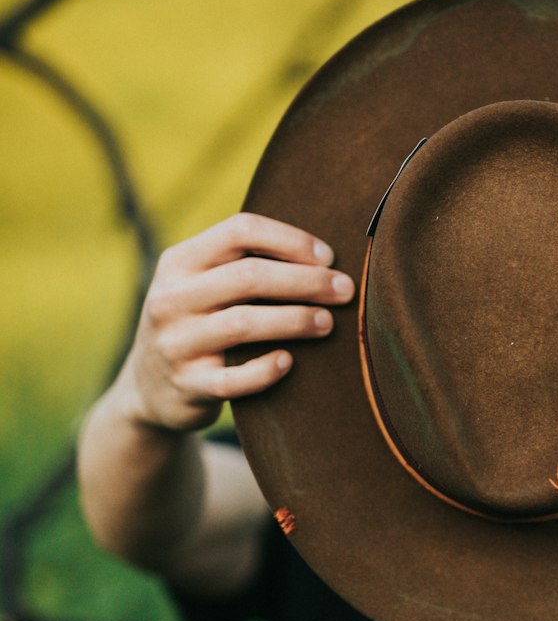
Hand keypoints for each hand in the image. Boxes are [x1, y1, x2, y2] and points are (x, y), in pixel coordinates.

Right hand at [118, 213, 354, 432]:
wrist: (148, 389)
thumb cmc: (198, 324)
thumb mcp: (200, 285)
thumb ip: (241, 263)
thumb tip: (324, 256)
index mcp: (178, 262)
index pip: (240, 231)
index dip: (290, 240)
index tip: (328, 257)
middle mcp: (170, 299)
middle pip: (249, 276)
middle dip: (306, 281)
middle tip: (344, 290)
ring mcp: (175, 344)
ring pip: (243, 323)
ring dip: (295, 320)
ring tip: (328, 323)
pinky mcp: (187, 386)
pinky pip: (233, 379)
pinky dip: (265, 370)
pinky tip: (289, 362)